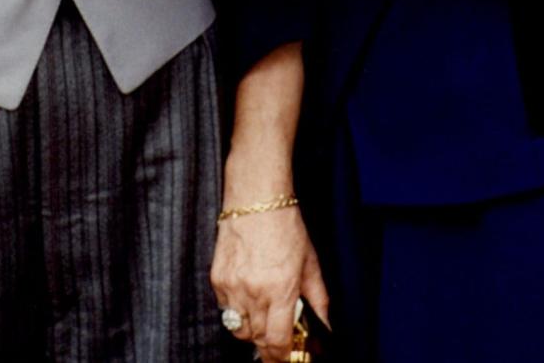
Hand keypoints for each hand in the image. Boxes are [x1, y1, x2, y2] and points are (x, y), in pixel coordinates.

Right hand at [212, 207, 328, 361]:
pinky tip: (247, 294)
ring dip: (252, 329)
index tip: (285, 358)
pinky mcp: (217, 278)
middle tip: (277, 335)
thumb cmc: (286, 226)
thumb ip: (318, 300)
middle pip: (258, 340)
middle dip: (269, 343)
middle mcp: (255, 292)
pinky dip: (236, 310)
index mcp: (281, 290)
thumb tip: (325, 327)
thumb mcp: (311, 263)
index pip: (277, 343)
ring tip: (262, 313)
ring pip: (239, 329)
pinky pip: (225, 309)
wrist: (256, 197)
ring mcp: (233, 286)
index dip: (281, 357)